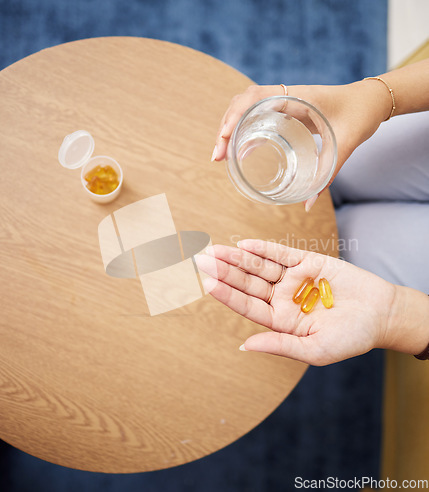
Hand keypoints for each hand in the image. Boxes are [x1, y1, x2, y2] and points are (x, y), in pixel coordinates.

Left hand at [195, 239, 396, 365]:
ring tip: (215, 250)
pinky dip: (263, 248)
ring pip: (259, 266)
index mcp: (280, 320)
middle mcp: (282, 298)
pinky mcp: (308, 262)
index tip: (207, 283)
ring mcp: (293, 279)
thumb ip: (280, 345)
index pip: (247, 306)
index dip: (227, 295)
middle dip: (224, 272)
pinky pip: (281, 253)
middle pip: (247, 283)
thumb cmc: (350, 337)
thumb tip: (244, 347)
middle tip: (201, 261)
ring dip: (237, 258)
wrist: (381, 314)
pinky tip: (243, 245)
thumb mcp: (314, 350)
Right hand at [212, 83, 390, 208]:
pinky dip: (244, 131)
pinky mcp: (286, 110)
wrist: (371, 100)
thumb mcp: (344, 145)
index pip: (254, 98)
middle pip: (242, 103)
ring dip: (230, 128)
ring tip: (222, 155)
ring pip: (246, 108)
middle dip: (225, 127)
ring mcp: (284, 101)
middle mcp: (285, 95)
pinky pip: (258, 116)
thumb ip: (327, 175)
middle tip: (217, 156)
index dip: (234, 117)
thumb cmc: (359, 115)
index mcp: (296, 96)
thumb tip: (308, 204)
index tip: (224, 139)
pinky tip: (239, 151)